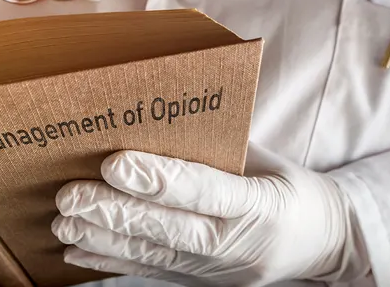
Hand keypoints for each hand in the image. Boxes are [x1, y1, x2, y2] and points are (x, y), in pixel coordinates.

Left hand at [52, 148, 369, 286]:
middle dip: (116, 212)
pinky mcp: (205, 283)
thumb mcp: (270, 161)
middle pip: (173, 230)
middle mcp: (242, 245)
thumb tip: (159, 120)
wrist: (324, 242)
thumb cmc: (292, 188)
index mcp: (266, 205)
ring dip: (105, 239)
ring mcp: (222, 271)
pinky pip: (155, 272)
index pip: (209, 192)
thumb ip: (222, 147)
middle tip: (70, 195)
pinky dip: (113, 262)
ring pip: (157, 255)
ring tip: (65, 222)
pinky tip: (79, 251)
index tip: (115, 163)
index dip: (161, 180)